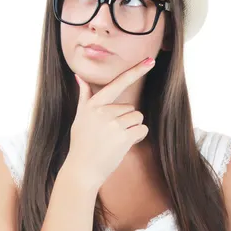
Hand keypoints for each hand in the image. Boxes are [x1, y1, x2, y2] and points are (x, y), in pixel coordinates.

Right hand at [67, 56, 155, 190]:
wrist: (82, 170)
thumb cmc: (81, 145)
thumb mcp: (79, 118)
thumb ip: (84, 97)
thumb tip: (79, 77)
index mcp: (93, 105)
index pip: (117, 84)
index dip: (135, 72)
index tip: (150, 61)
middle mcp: (103, 112)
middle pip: (131, 107)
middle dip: (126, 120)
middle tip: (111, 135)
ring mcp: (113, 124)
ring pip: (138, 118)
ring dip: (132, 129)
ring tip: (116, 140)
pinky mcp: (123, 137)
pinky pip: (142, 130)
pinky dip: (138, 137)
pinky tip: (124, 145)